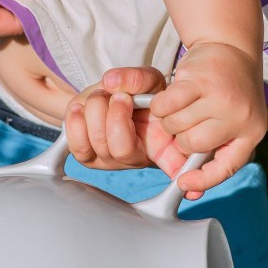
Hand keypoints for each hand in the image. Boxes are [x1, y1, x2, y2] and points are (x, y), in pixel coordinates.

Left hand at [64, 67, 185, 173]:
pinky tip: (85, 107)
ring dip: (96, 108)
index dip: (187, 182)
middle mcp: (139, 159)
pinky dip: (76, 118)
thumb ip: (138, 78)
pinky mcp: (86, 156)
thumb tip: (112, 83)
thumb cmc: (137, 94)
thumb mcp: (148, 81)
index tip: (191, 190)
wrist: (109, 96)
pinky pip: (75, 142)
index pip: (178, 168)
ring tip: (104, 97)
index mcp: (163, 145)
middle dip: (116, 114)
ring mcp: (110, 161)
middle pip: (121, 149)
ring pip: (96, 141)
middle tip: (121, 96)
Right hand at [150, 42, 266, 195]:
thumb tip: (188, 190)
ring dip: (170, 118)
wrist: (231, 47)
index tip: (183, 183)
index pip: (226, 168)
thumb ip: (213, 152)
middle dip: (181, 136)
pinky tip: (173, 94)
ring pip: (176, 126)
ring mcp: (220, 98)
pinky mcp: (200, 80)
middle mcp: (240, 117)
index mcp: (251, 133)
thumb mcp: (231, 122)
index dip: (202, 181)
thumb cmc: (226, 92)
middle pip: (192, 146)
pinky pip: (166, 106)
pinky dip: (161, 103)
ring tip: (184, 104)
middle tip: (187, 121)